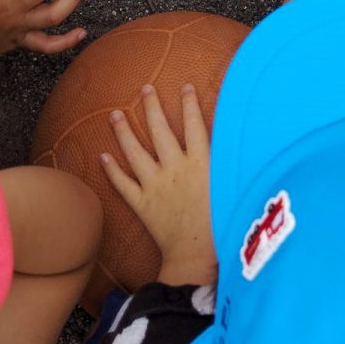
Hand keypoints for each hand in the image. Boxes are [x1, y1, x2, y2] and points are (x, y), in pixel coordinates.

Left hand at [101, 83, 216, 287]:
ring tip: (115, 114)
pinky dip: (112, 170)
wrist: (197, 257)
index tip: (185, 86)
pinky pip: (123, 184)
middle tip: (145, 89)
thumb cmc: (223, 226)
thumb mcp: (234, 189)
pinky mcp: (142, 204)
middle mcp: (175, 169)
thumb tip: (241, 144)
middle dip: (151, 107)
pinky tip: (103, 157)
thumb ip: (231, 165)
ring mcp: (155, 185)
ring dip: (123, 132)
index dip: (190, 104)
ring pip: (135, 152)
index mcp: (201, 164)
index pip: (195, 125)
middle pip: (160, 130)